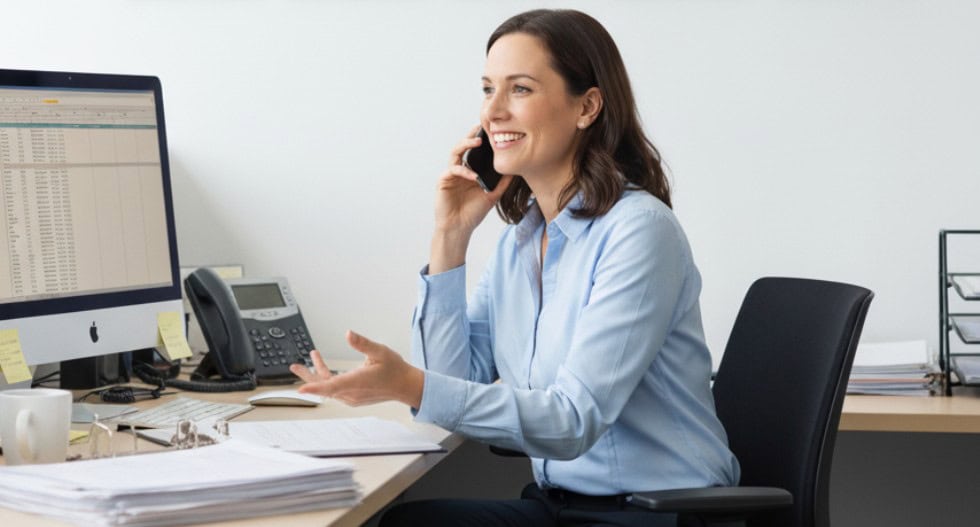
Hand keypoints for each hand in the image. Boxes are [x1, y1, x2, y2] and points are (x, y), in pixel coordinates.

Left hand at [289, 330, 423, 407]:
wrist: (405, 386)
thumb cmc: (395, 370)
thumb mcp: (380, 351)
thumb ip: (362, 343)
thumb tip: (348, 334)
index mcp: (357, 382)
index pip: (331, 386)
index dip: (314, 388)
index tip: (300, 389)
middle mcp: (352, 393)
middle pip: (324, 387)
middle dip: (308, 376)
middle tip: (295, 366)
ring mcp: (352, 398)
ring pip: (328, 389)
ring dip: (319, 375)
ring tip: (314, 357)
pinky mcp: (353, 398)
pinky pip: (335, 391)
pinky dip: (327, 380)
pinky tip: (326, 369)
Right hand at [430, 126, 512, 272]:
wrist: (459, 228)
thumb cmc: (473, 212)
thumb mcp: (493, 195)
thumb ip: (503, 182)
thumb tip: (517, 170)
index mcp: (470, 170)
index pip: (475, 151)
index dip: (482, 140)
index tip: (493, 130)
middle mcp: (460, 169)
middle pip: (464, 146)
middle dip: (472, 135)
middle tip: (482, 127)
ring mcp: (451, 174)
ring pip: (455, 152)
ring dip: (465, 145)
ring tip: (477, 141)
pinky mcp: (443, 181)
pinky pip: (453, 170)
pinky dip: (464, 171)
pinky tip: (474, 175)